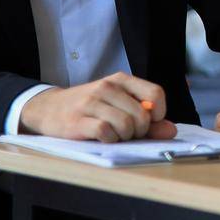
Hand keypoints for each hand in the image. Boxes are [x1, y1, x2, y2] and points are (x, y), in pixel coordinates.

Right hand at [19, 72, 176, 142]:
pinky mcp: (77, 120)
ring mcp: (91, 102)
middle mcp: (107, 87)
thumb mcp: (119, 105)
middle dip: (140, 131)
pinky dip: (109, 139)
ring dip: (125, 136)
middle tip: (128, 133)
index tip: (150, 123)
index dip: (159, 113)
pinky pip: (105, 132)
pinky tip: (104, 137)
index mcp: (121, 80)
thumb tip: (171, 131)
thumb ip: (148, 119)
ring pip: (125, 124)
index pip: (155, 93)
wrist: (48, 108)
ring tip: (115, 135)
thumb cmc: (90, 107)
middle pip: (142, 115)